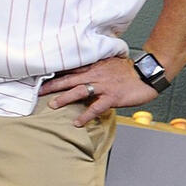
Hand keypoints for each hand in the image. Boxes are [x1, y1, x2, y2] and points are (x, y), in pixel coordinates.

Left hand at [39, 55, 160, 125]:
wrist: (147, 73)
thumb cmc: (129, 70)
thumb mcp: (109, 63)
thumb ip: (95, 67)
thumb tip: (82, 71)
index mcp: (94, 66)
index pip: (70, 68)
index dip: (55, 73)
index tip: (41, 76)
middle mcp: (95, 74)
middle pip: (69, 79)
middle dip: (52, 85)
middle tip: (38, 91)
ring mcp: (103, 86)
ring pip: (79, 91)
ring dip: (64, 98)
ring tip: (52, 105)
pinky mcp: (112, 97)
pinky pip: (96, 107)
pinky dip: (85, 115)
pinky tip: (77, 122)